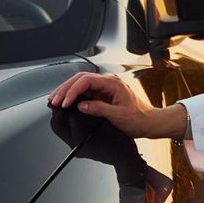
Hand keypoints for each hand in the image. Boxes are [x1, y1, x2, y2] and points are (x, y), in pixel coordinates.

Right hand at [47, 72, 175, 138]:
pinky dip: (74, 95)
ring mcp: (105, 88)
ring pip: (81, 84)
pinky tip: (67, 100)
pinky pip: (86, 91)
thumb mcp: (118, 115)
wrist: (149, 122)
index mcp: (113, 83)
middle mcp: (108, 82)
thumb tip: (82, 105)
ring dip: (68, 90)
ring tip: (55, 98)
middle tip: (54, 99)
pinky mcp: (103, 95)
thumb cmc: (138, 119)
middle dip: (65, 88)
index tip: (65, 101)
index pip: (87, 81)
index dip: (73, 90)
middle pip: (81, 79)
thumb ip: (99, 109)